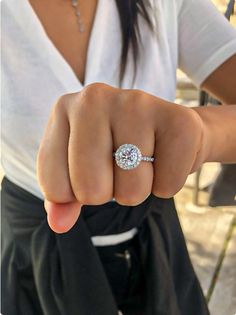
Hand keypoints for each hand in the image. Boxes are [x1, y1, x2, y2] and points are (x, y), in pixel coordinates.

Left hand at [37, 83, 207, 232]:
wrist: (166, 128)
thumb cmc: (118, 148)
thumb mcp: (81, 168)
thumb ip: (64, 197)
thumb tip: (59, 223)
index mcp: (65, 110)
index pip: (56, 188)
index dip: (76, 193)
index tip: (92, 170)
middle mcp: (95, 98)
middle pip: (91, 191)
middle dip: (110, 192)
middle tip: (121, 167)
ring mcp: (137, 104)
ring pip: (132, 191)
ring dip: (140, 188)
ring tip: (145, 160)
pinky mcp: (179, 119)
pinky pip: (168, 187)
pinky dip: (168, 184)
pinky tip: (166, 158)